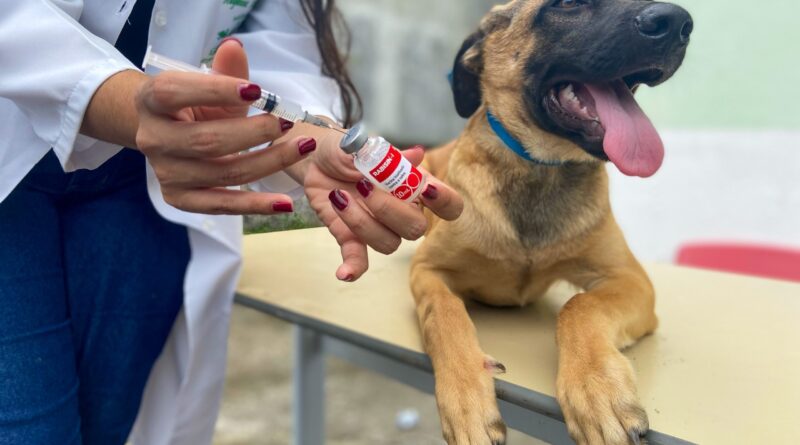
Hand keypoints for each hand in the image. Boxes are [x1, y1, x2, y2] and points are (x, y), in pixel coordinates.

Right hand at [133, 40, 315, 214]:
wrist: (168, 133)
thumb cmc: (195, 105)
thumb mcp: (210, 85)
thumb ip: (225, 70)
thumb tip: (235, 47)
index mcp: (152, 100)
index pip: (177, 93)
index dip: (216, 90)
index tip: (257, 91)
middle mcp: (153, 138)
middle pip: (207, 141)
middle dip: (255, 132)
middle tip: (288, 122)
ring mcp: (166, 173)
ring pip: (223, 173)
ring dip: (269, 162)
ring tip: (302, 148)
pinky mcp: (179, 198)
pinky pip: (222, 205)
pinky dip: (256, 205)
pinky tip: (285, 203)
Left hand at [301, 134, 462, 280]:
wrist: (316, 159)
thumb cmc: (348, 151)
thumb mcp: (364, 146)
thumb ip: (386, 155)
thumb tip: (416, 155)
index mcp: (414, 186)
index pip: (449, 205)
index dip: (445, 203)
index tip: (427, 190)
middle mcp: (402, 211)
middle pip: (416, 229)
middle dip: (390, 210)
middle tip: (363, 186)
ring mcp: (378, 227)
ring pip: (388, 243)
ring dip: (362, 223)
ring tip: (339, 196)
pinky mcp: (353, 237)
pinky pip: (360, 259)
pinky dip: (353, 268)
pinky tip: (343, 273)